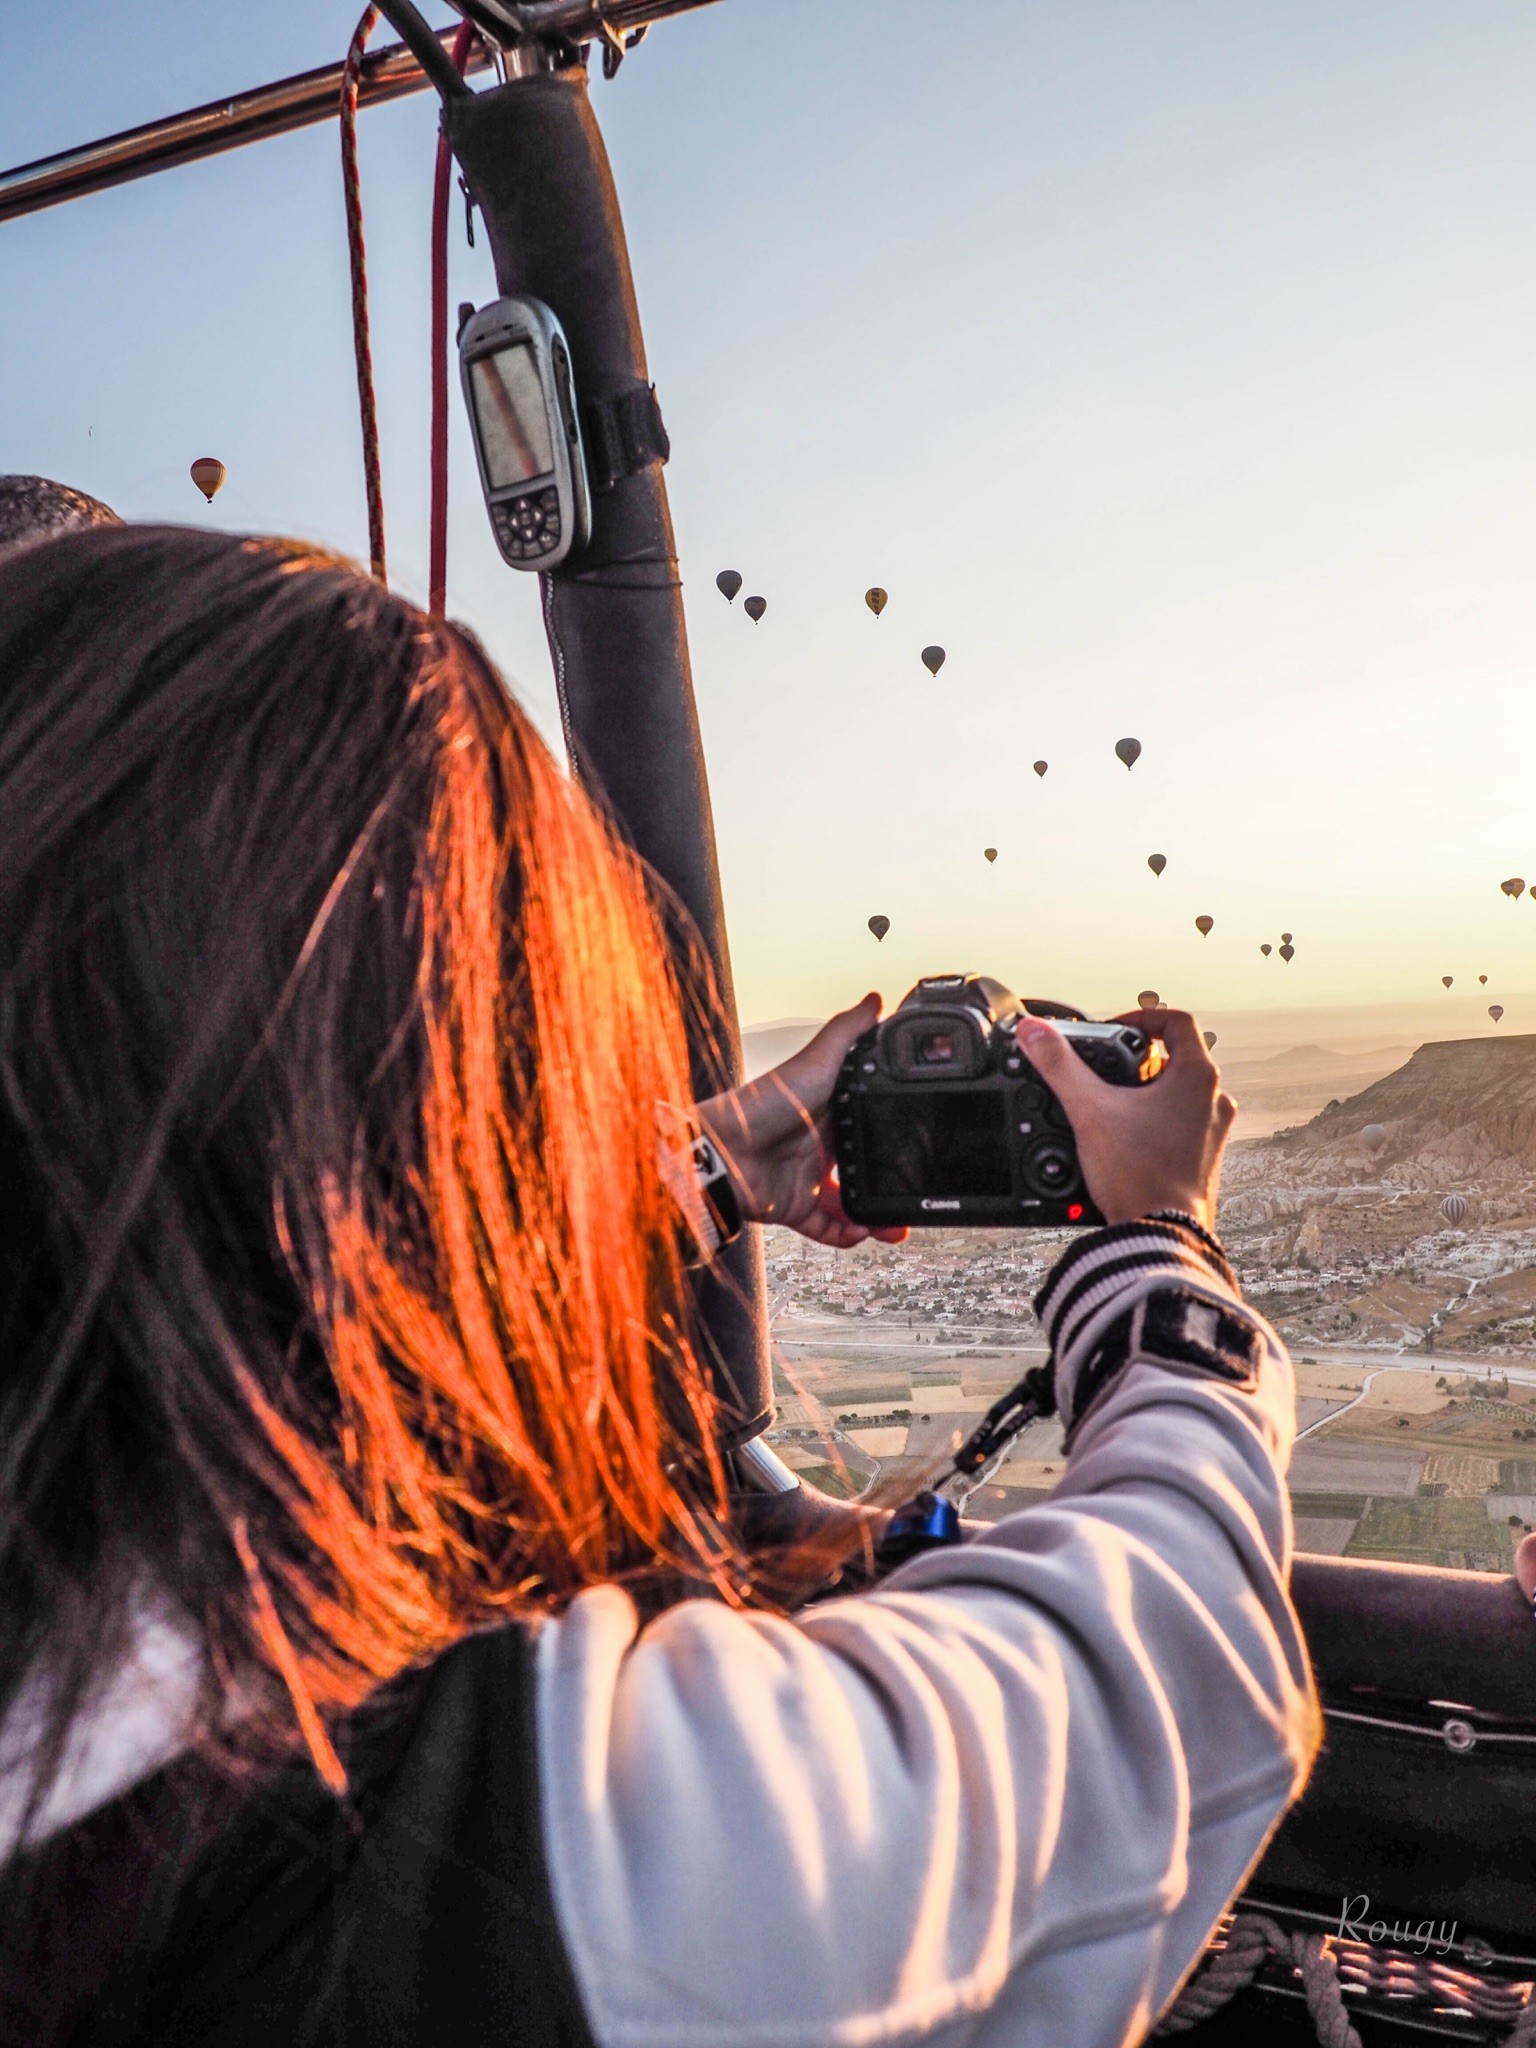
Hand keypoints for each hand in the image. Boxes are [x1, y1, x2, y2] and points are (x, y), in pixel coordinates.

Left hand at [694, 996, 908, 1249]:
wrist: (721, 1155)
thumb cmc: (760, 1105)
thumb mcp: (813, 1062)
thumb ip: (847, 1033)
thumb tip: (875, 999)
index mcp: (827, 1110)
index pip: (868, 1121)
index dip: (893, 1131)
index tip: (918, 1139)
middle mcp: (818, 1145)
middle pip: (865, 1165)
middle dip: (891, 1180)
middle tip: (914, 1189)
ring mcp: (805, 1177)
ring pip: (852, 1202)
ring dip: (876, 1216)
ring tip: (896, 1225)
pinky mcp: (793, 1207)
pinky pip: (828, 1228)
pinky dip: (847, 1234)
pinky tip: (865, 1231)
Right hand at [1013, 1006, 1235, 1231]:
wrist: (1161, 1235)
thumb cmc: (1138, 1175)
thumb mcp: (1088, 1110)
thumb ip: (1058, 1065)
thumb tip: (1034, 1031)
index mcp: (1197, 1077)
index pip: (1176, 1020)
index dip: (1141, 1016)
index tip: (1114, 1030)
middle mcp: (1214, 1101)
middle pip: (1176, 1057)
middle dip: (1136, 1060)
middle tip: (1104, 1072)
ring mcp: (1212, 1131)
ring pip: (1178, 1092)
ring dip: (1145, 1092)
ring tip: (1110, 1108)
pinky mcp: (1203, 1158)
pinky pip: (1179, 1124)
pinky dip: (1153, 1121)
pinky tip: (1124, 1138)